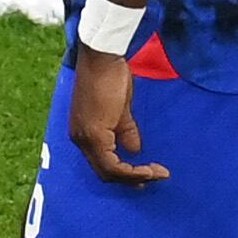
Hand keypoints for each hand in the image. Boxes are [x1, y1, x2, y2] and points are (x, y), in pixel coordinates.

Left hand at [65, 45, 170, 184]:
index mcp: (84, 133)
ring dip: (134, 177)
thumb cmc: (111, 76)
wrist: (102, 57)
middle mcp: (80, 139)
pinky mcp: (94, 134)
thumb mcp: (121, 109)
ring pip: (108, 171)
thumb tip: (136, 150)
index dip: (126, 174)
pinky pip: (111, 163)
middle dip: (132, 179)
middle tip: (155, 178)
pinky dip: (131, 170)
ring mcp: (85, 138)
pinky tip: (148, 169)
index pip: (103, 164)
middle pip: (104, 172)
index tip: (148, 174)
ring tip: (157, 174)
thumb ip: (126, 131)